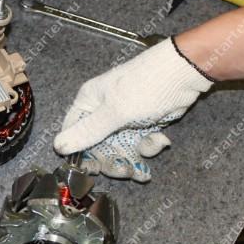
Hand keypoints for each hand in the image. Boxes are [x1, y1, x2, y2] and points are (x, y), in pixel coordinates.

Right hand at [54, 38, 212, 159]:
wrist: (186, 73)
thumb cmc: (146, 86)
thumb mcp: (114, 111)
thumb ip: (87, 132)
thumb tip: (57, 146)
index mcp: (88, 103)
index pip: (74, 134)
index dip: (81, 154)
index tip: (93, 169)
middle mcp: (103, 111)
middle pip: (97, 147)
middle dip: (111, 161)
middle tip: (124, 170)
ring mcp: (124, 119)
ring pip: (120, 149)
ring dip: (132, 159)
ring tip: (143, 169)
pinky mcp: (143, 124)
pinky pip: (138, 144)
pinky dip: (149, 146)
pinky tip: (160, 140)